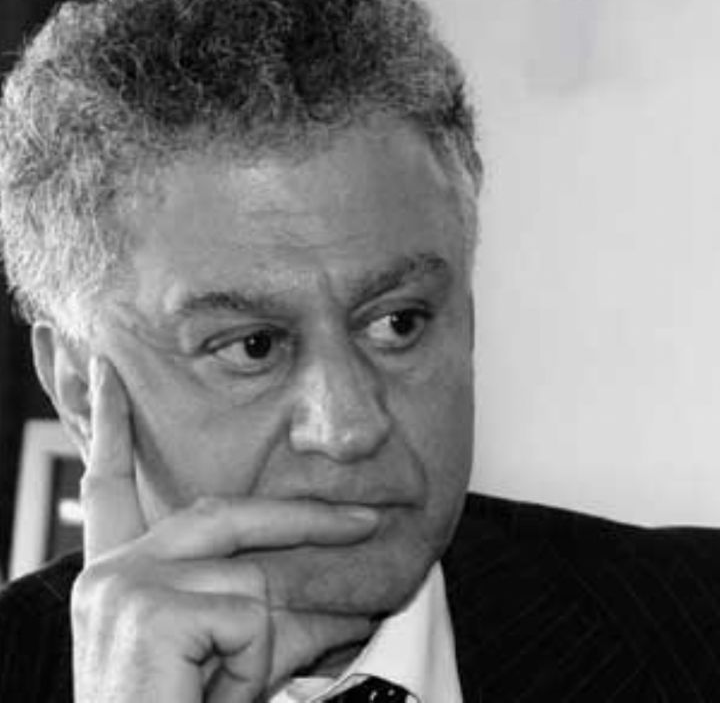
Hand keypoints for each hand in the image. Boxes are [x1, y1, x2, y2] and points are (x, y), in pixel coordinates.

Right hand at [71, 357, 378, 701]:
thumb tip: (354, 593)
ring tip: (253, 684)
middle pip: (225, 513)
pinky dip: (257, 657)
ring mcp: (125, 584)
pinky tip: (220, 692)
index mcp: (119, 571)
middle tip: (369, 526)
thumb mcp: (235, 654)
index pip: (111, 481)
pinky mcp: (149, 609)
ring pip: (247, 578)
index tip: (106, 371)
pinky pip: (245, 613)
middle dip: (304, 521)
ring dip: (275, 636)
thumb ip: (281, 610)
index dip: (109, 422)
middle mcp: (111, 569)